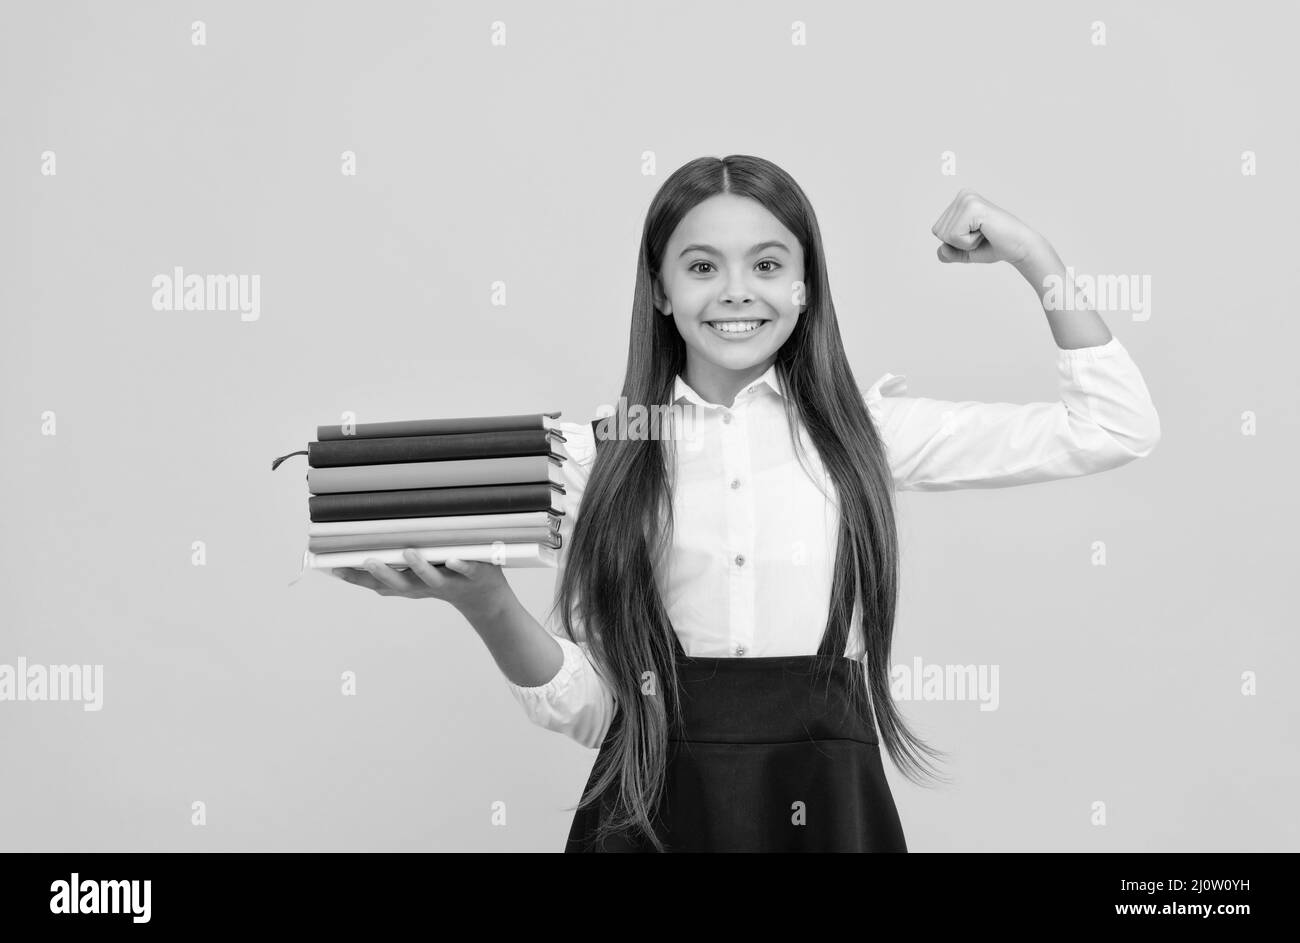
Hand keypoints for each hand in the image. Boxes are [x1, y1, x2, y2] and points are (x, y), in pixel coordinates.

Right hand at [330, 550, 511, 617]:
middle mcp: (425, 586)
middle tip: (366, 560)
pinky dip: (460, 566)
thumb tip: (364, 539)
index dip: (354, 578)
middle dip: (383, 573)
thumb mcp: (415, 572)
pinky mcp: (473, 574)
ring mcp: (449, 581)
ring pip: (432, 577)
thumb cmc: (444, 576)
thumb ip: (393, 559)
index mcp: (408, 584)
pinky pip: (466, 570)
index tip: (331, 567)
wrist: (484, 597)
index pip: (376, 583)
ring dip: (419, 567)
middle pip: (400, 584)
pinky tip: (455, 559)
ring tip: (408, 553)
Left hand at [931, 189, 1043, 265]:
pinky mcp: (972, 206)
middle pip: (938, 232)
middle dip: (959, 243)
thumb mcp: (965, 251)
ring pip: (945, 235)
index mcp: (959, 201)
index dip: (955, 243)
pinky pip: (954, 236)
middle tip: (982, 235)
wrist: (1018, 247)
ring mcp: (967, 198)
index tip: (977, 235)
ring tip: (984, 233)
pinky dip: (969, 242)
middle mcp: (962, 195)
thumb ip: (949, 252)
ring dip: (965, 243)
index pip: (937, 231)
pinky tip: (985, 232)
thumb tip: (940, 251)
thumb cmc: (995, 246)